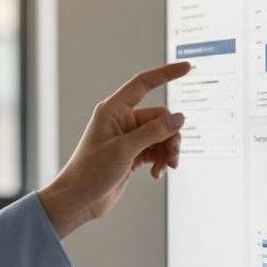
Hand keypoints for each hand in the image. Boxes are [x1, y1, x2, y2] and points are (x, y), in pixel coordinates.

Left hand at [36, 62, 190, 238]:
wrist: (79, 199)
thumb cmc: (91, 171)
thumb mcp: (124, 150)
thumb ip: (154, 132)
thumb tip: (179, 118)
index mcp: (113, 110)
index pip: (144, 84)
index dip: (166, 74)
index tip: (187, 67)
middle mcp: (122, 120)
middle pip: (159, 117)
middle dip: (170, 135)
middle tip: (173, 155)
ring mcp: (128, 138)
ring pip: (161, 135)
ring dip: (168, 150)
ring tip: (168, 167)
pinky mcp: (133, 154)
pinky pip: (156, 150)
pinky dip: (160, 161)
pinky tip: (156, 174)